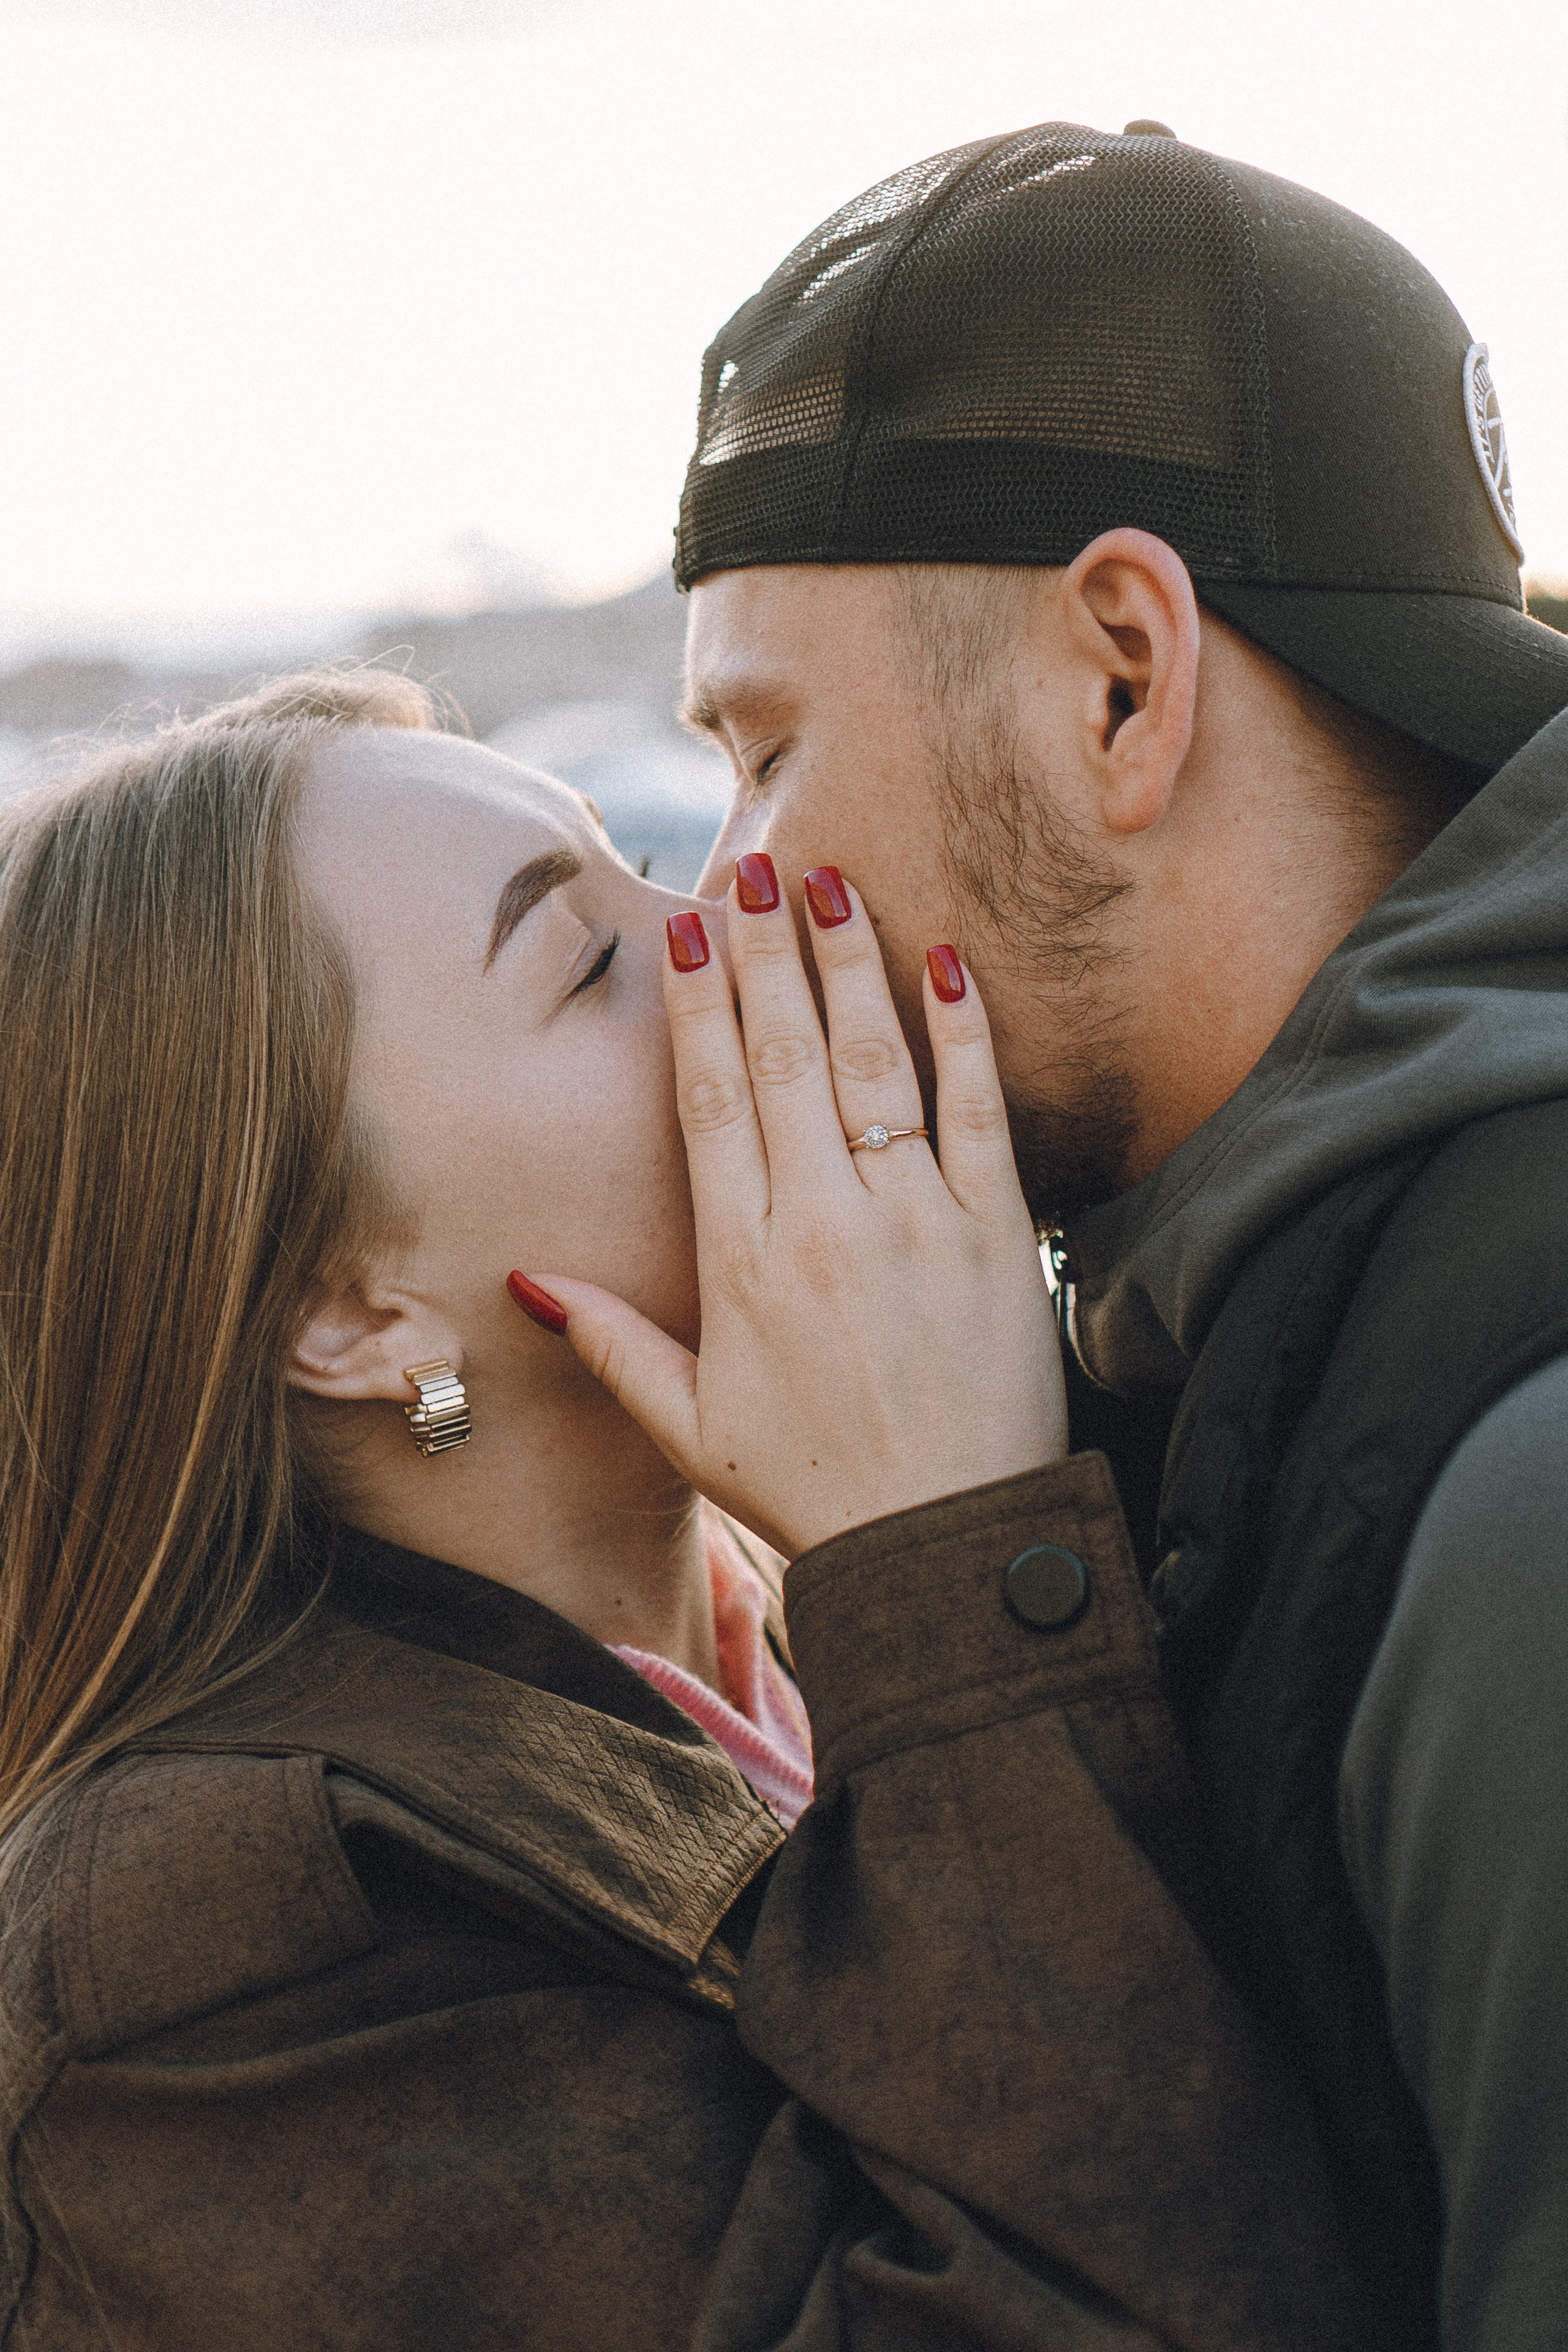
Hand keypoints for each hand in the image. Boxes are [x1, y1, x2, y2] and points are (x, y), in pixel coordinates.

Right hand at [513, 861, 1066, 1558]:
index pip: (711, 1103)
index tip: (685, 931)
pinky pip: (978, 1112)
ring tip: (832, 884)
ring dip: (851, 964)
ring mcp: (914, 1222)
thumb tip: (529, 1280)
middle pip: (785, 1058)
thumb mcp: (691, 1427)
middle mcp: (822, 1226)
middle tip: (752, 870)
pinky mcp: (996, 1235)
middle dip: (764, 955)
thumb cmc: (814, 1489)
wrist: (948, 1547)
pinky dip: (963, 1034)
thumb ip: (612, 1343)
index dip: (695, 1008)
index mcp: (741, 1264)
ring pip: (873, 1064)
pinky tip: (947, 962)